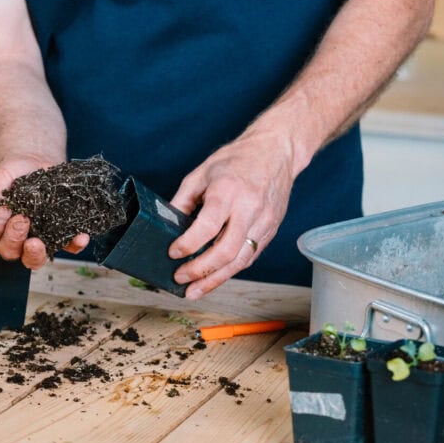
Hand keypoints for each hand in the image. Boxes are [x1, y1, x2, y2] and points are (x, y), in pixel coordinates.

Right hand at [0, 155, 89, 268]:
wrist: (34, 161)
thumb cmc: (13, 173)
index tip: (3, 211)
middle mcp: (14, 240)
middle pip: (10, 251)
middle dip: (14, 238)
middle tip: (22, 220)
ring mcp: (37, 240)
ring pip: (34, 258)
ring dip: (36, 253)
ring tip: (38, 242)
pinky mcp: (59, 236)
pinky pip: (67, 247)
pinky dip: (74, 245)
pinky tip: (80, 237)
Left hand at [168, 133, 294, 298]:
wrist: (276, 152)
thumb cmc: (237, 160)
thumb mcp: (201, 172)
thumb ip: (183, 200)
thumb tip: (166, 224)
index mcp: (228, 192)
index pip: (206, 227)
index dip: (187, 244)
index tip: (172, 253)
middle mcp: (249, 209)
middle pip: (225, 251)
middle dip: (200, 271)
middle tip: (180, 278)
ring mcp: (263, 222)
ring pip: (239, 261)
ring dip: (215, 280)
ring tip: (194, 291)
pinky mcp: (271, 230)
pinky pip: (249, 256)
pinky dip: (230, 270)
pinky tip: (214, 277)